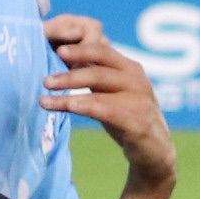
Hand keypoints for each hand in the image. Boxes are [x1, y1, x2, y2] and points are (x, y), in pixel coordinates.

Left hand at [42, 15, 174, 189]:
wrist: (154, 149)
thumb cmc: (128, 117)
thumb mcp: (113, 92)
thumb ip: (96, 75)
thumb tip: (66, 58)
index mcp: (130, 68)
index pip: (102, 50)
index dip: (79, 49)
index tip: (56, 49)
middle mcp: (136, 80)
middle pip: (98, 69)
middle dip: (69, 73)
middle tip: (45, 80)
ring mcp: (138, 100)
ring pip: (99, 88)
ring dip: (69, 90)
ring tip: (45, 96)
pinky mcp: (136, 121)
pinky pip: (103, 110)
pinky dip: (82, 105)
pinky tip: (65, 106)